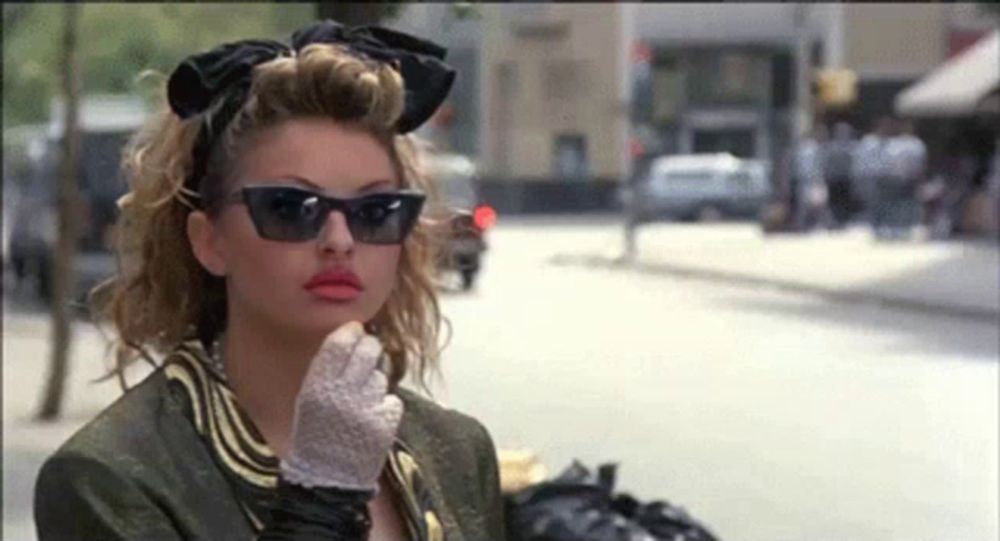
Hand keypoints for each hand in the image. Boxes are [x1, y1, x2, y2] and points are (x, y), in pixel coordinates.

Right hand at [280, 321, 403, 491]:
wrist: (327, 477)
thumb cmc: (317, 434)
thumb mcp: (309, 400)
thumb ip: (327, 370)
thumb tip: (351, 334)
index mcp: (317, 387)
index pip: (339, 344)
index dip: (351, 332)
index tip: (356, 330)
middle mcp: (341, 394)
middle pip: (367, 351)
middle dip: (371, 347)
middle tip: (369, 352)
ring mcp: (365, 408)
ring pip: (380, 376)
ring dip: (375, 383)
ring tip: (363, 400)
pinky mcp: (384, 423)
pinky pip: (392, 400)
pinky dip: (386, 406)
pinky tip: (374, 417)